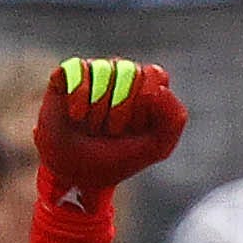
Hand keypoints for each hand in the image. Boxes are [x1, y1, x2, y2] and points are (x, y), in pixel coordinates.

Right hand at [35, 58, 186, 195]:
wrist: (73, 172)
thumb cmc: (115, 159)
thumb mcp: (153, 149)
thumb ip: (172, 123)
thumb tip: (162, 90)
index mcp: (146, 89)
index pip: (156, 75)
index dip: (147, 101)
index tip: (136, 127)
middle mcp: (122, 74)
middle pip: (131, 72)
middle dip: (122, 110)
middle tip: (112, 132)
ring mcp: (96, 71)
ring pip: (105, 71)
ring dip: (100, 110)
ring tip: (94, 128)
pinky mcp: (70, 71)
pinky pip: (80, 70)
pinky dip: (80, 97)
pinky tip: (76, 116)